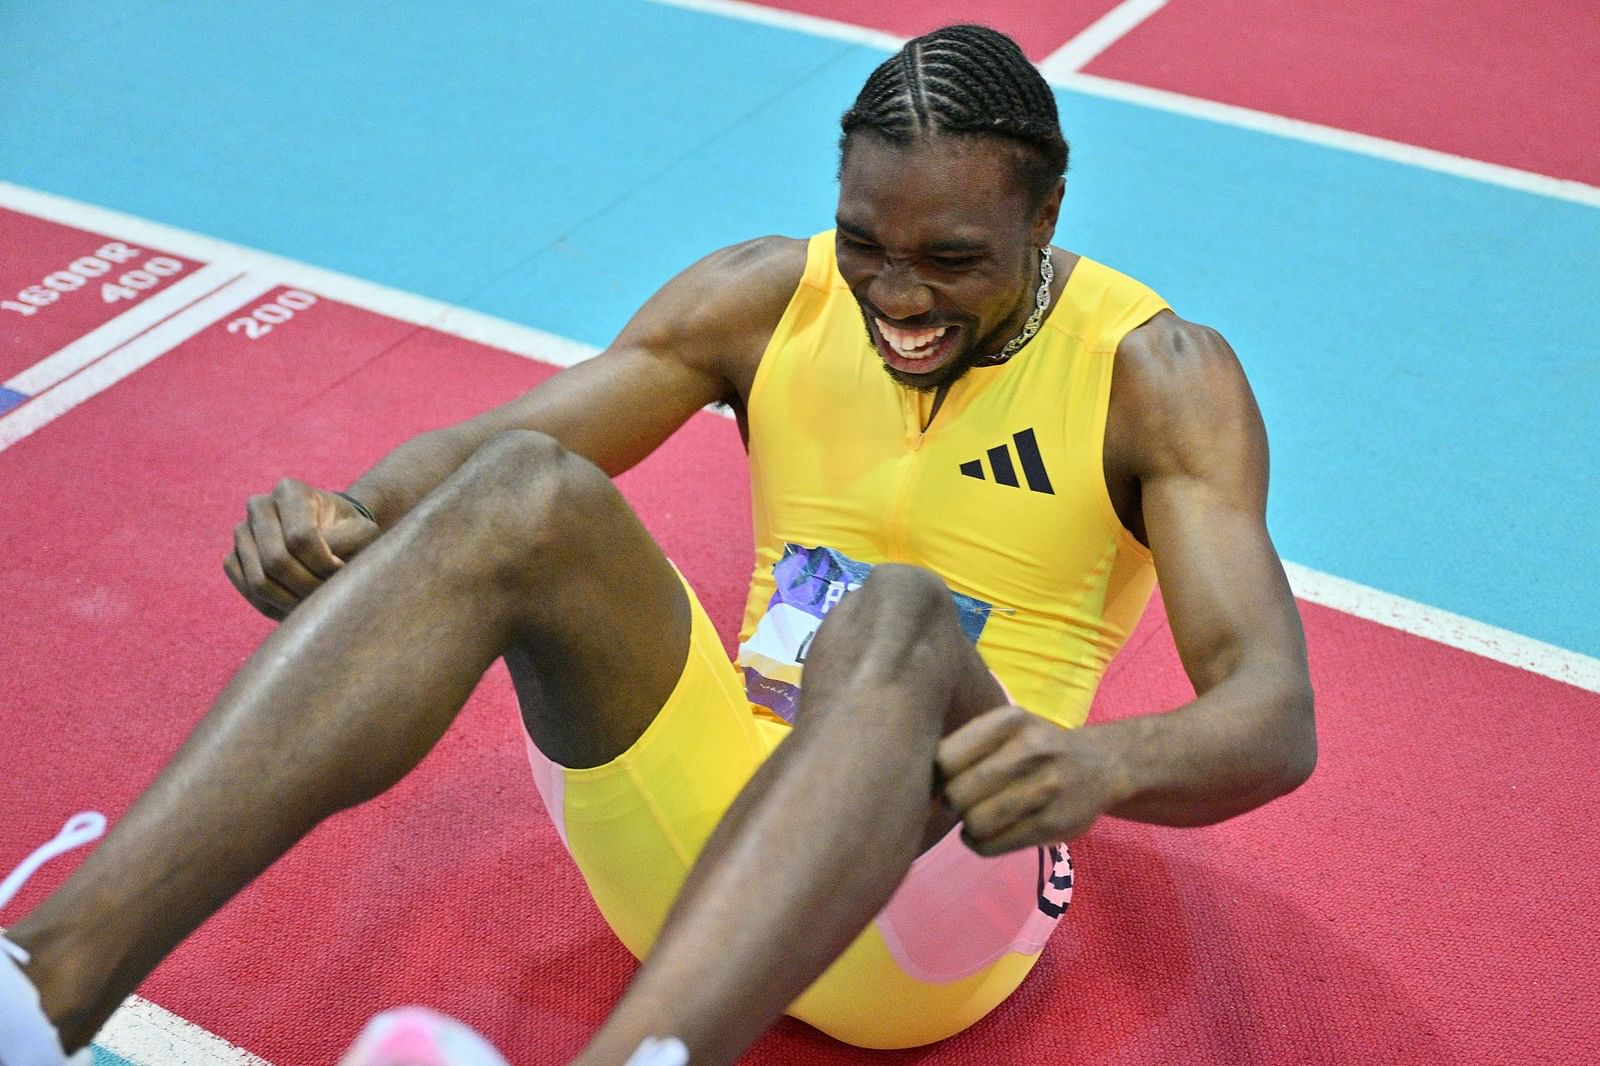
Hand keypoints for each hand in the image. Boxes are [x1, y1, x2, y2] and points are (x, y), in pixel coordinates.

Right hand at [223, 479, 379, 619]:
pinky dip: (273, 606)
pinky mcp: (233, 558)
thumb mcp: (363, 533)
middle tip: (329, 599)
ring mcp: (242, 532)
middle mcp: (259, 505)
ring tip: (317, 605)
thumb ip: (349, 545)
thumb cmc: (350, 533)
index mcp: (291, 491)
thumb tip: (326, 565)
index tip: (342, 575)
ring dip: (291, 602)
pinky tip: (297, 606)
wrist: (330, 536)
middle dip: (307, 587)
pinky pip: (245, 589)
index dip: (323, 565)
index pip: (301, 537)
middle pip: (276, 561)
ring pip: (259, 580)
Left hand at [936, 705, 1129, 855]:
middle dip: (951, 803)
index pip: (944, 758)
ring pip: (974, 823)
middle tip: (960, 802)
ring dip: (967, 826)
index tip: (943, 781)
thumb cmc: (1036, 747)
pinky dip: (981, 843)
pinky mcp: (1053, 824)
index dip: (935, 776)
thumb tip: (913, 782)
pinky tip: (990, 833)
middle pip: (957, 794)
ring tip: (976, 818)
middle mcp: (1030, 750)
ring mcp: (1046, 789)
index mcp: (1010, 721)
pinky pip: (993, 845)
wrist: (1102, 765)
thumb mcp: (1006, 729)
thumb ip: (964, 748)